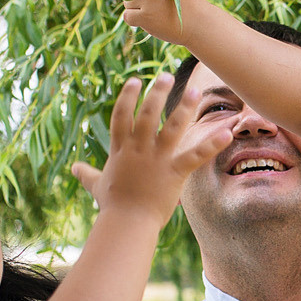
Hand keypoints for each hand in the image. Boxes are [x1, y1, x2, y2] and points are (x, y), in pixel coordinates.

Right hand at [69, 73, 230, 222]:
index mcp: (121, 150)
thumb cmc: (112, 206)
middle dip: (157, 93)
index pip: (121, 116)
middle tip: (168, 76)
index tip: (135, 80)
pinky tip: (227, 133)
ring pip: (172, 128)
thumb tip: (73, 169)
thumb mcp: (96, 186)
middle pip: (147, 114)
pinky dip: (212, 144)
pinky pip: (195, 155)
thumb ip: (87, 174)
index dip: (128, 97)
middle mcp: (138, 150)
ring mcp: (157, 160)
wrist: (126, 224)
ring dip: (184, 108)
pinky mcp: (174, 173)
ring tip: (195, 90)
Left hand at [121, 0, 212, 47]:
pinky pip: (127, 15)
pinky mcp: (145, 17)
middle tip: (154, 2)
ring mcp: (150, 1)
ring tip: (152, 12)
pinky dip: (134, 20)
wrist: (198, 25)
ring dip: (136, 8)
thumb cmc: (187, 0)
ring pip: (128, 1)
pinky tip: (147, 20)